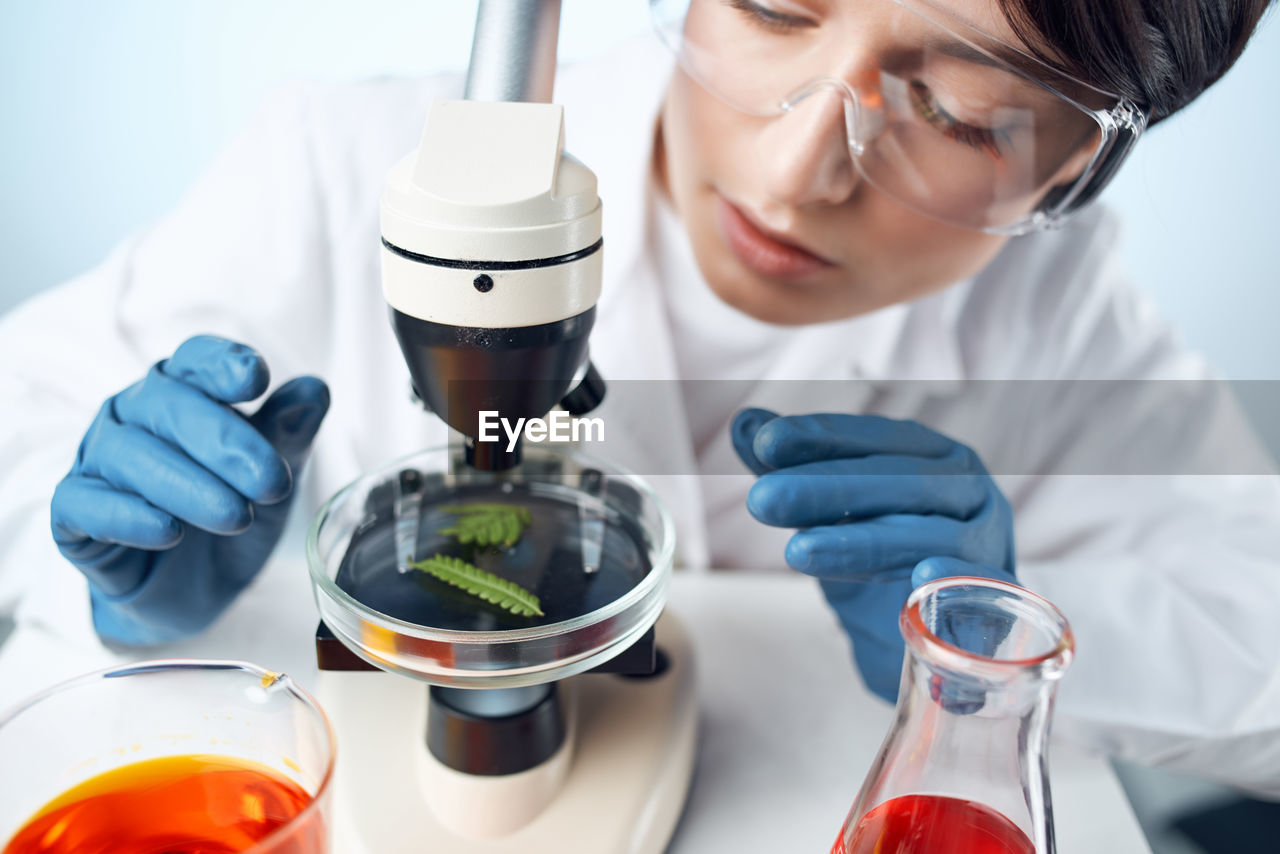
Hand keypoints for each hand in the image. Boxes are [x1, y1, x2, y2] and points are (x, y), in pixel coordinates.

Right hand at [50, 335, 329, 644]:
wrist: (197, 592)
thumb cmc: (230, 517)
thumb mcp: (271, 481)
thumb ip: (289, 435)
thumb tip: (315, 390)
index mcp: (183, 393)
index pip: (194, 360)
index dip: (221, 363)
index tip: (256, 379)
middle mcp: (132, 416)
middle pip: (166, 405)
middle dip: (223, 441)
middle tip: (270, 482)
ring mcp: (96, 462)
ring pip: (127, 454)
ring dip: (186, 485)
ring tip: (235, 517)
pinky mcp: (72, 515)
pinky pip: (84, 503)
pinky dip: (128, 516)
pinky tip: (169, 531)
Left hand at [731, 408, 1016, 701]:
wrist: (932, 645)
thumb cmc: (884, 564)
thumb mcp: (831, 515)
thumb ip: (792, 469)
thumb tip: (745, 423)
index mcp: (931, 457)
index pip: (874, 439)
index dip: (822, 437)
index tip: (765, 443)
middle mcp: (967, 490)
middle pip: (899, 482)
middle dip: (827, 488)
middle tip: (761, 499)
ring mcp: (988, 544)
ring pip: (929, 535)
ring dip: (862, 542)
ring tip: (797, 552)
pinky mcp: (999, 602)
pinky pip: (982, 588)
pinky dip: (955, 580)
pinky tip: (921, 578)